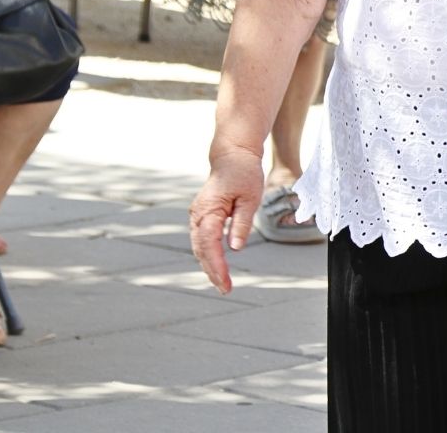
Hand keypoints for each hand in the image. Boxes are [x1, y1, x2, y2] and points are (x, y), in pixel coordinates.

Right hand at [189, 148, 264, 294]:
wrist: (232, 156)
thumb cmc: (244, 174)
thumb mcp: (250, 197)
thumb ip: (241, 223)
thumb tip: (235, 249)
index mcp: (209, 210)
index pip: (209, 244)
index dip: (216, 266)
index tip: (224, 282)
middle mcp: (198, 214)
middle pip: (200, 250)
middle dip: (211, 271)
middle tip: (225, 289)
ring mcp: (197, 215)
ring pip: (199, 247)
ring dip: (208, 265)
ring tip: (222, 283)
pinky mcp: (201, 216)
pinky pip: (202, 240)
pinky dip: (208, 255)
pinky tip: (217, 266)